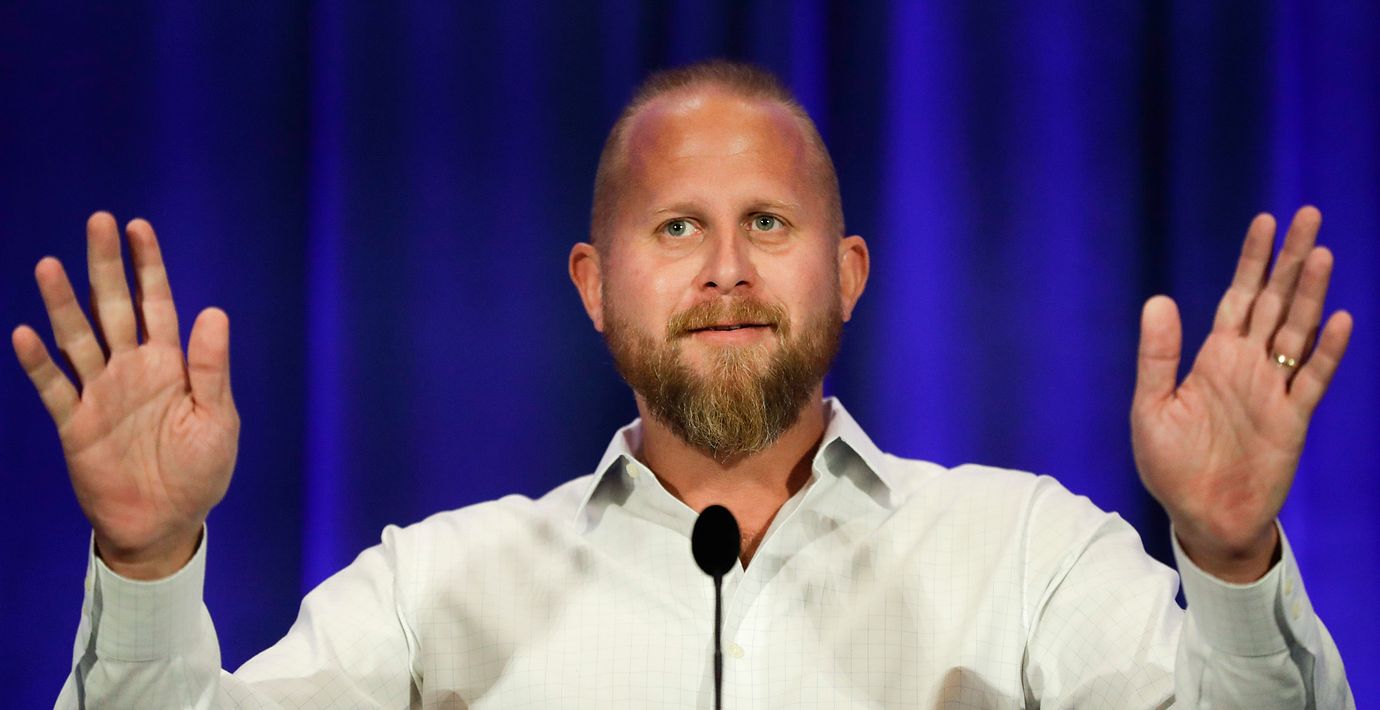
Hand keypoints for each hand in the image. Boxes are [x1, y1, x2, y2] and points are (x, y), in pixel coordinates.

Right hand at [11, 213, 238, 579]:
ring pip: (78, 338)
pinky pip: (54, 388)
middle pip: (113, 308)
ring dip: (62, 303)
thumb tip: (214, 312)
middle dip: (106, 266)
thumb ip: (211, 368)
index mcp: (171, 365)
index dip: (148, 267)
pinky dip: (39, 362)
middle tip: (97, 221)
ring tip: (49, 265)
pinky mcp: (75, 424)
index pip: (157, 304)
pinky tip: (25, 334)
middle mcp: (132, 370)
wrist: (165, 524)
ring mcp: (101, 394)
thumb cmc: (200, 472)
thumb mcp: (217, 420)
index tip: (138, 227)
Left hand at [1131, 206, 1351, 582]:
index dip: (1253, 259)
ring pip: (1297, 329)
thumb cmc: (1171, 466)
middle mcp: (1248, 365)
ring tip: (1322, 253)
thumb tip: (1158, 299)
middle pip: (1275, 301)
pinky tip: (1338, 319)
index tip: (1266, 220)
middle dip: (1290, 259)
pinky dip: (1325, 351)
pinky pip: (1311, 378)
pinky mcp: (1292, 420)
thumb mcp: (1151, 407)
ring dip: (1310, 293)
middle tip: (1309, 215)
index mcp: (1213, 358)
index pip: (1239, 296)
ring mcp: (1273, 390)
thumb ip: (1158, 356)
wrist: (1201, 518)